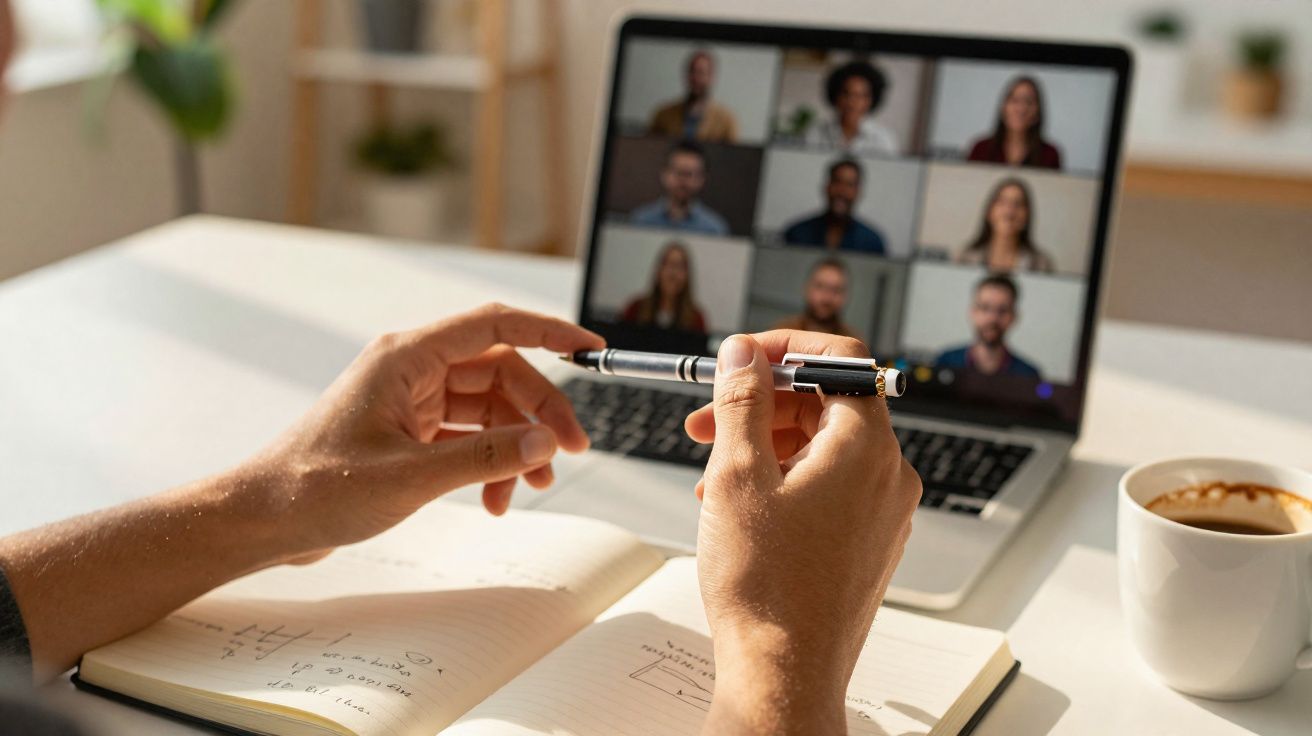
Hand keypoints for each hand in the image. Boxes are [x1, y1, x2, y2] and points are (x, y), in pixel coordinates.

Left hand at [239, 303, 603, 559]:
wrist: (264, 520)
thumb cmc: (314, 487)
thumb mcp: (410, 476)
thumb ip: (484, 457)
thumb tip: (543, 443)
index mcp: (406, 356)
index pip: (495, 325)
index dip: (549, 332)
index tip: (591, 348)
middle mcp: (412, 369)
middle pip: (501, 372)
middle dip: (539, 411)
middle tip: (567, 452)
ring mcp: (411, 400)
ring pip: (490, 407)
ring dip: (517, 444)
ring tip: (531, 486)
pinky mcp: (410, 431)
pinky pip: (470, 434)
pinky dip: (491, 463)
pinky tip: (495, 498)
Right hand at [685, 332, 920, 732]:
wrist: (784, 674)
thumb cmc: (766, 588)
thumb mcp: (738, 475)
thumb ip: (742, 400)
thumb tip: (745, 353)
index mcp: (867, 447)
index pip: (841, 359)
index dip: (786, 346)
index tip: (743, 355)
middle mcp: (888, 475)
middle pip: (827, 403)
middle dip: (762, 401)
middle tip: (707, 416)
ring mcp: (882, 513)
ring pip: (823, 448)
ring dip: (764, 443)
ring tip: (710, 468)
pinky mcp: (867, 543)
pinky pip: (828, 487)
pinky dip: (783, 479)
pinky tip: (737, 503)